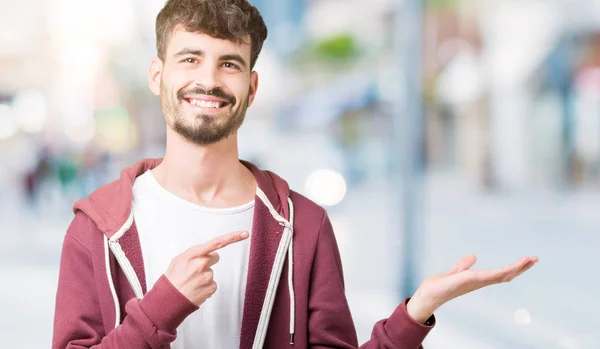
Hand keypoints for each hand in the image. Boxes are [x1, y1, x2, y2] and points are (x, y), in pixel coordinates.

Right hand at [164, 231, 248, 306]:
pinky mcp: (211, 288)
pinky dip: (205, 287)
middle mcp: (201, 264)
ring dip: (204, 276)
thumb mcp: (179, 260)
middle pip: (215, 257)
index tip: (244, 233)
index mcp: (193, 254)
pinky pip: (212, 284)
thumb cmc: (173, 279)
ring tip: (192, 282)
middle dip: (208, 262)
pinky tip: (195, 289)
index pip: (216, 242)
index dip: (232, 237)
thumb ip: (194, 254)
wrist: (169, 299)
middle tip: (194, 271)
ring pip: (212, 272)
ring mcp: (207, 276)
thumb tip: (205, 253)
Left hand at [406, 255, 538, 323]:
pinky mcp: (471, 280)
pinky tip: (512, 266)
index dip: (514, 268)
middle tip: (536, 258)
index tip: (527, 259)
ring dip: (517, 268)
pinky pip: (490, 276)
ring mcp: (477, 281)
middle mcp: (481, 281)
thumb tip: (473, 257)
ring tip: (530, 259)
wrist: (429, 294)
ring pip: (502, 275)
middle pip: (506, 274)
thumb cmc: (440, 285)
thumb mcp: (454, 272)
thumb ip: (463, 265)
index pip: (501, 273)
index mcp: (479, 278)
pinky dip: (502, 271)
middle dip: (521, 268)